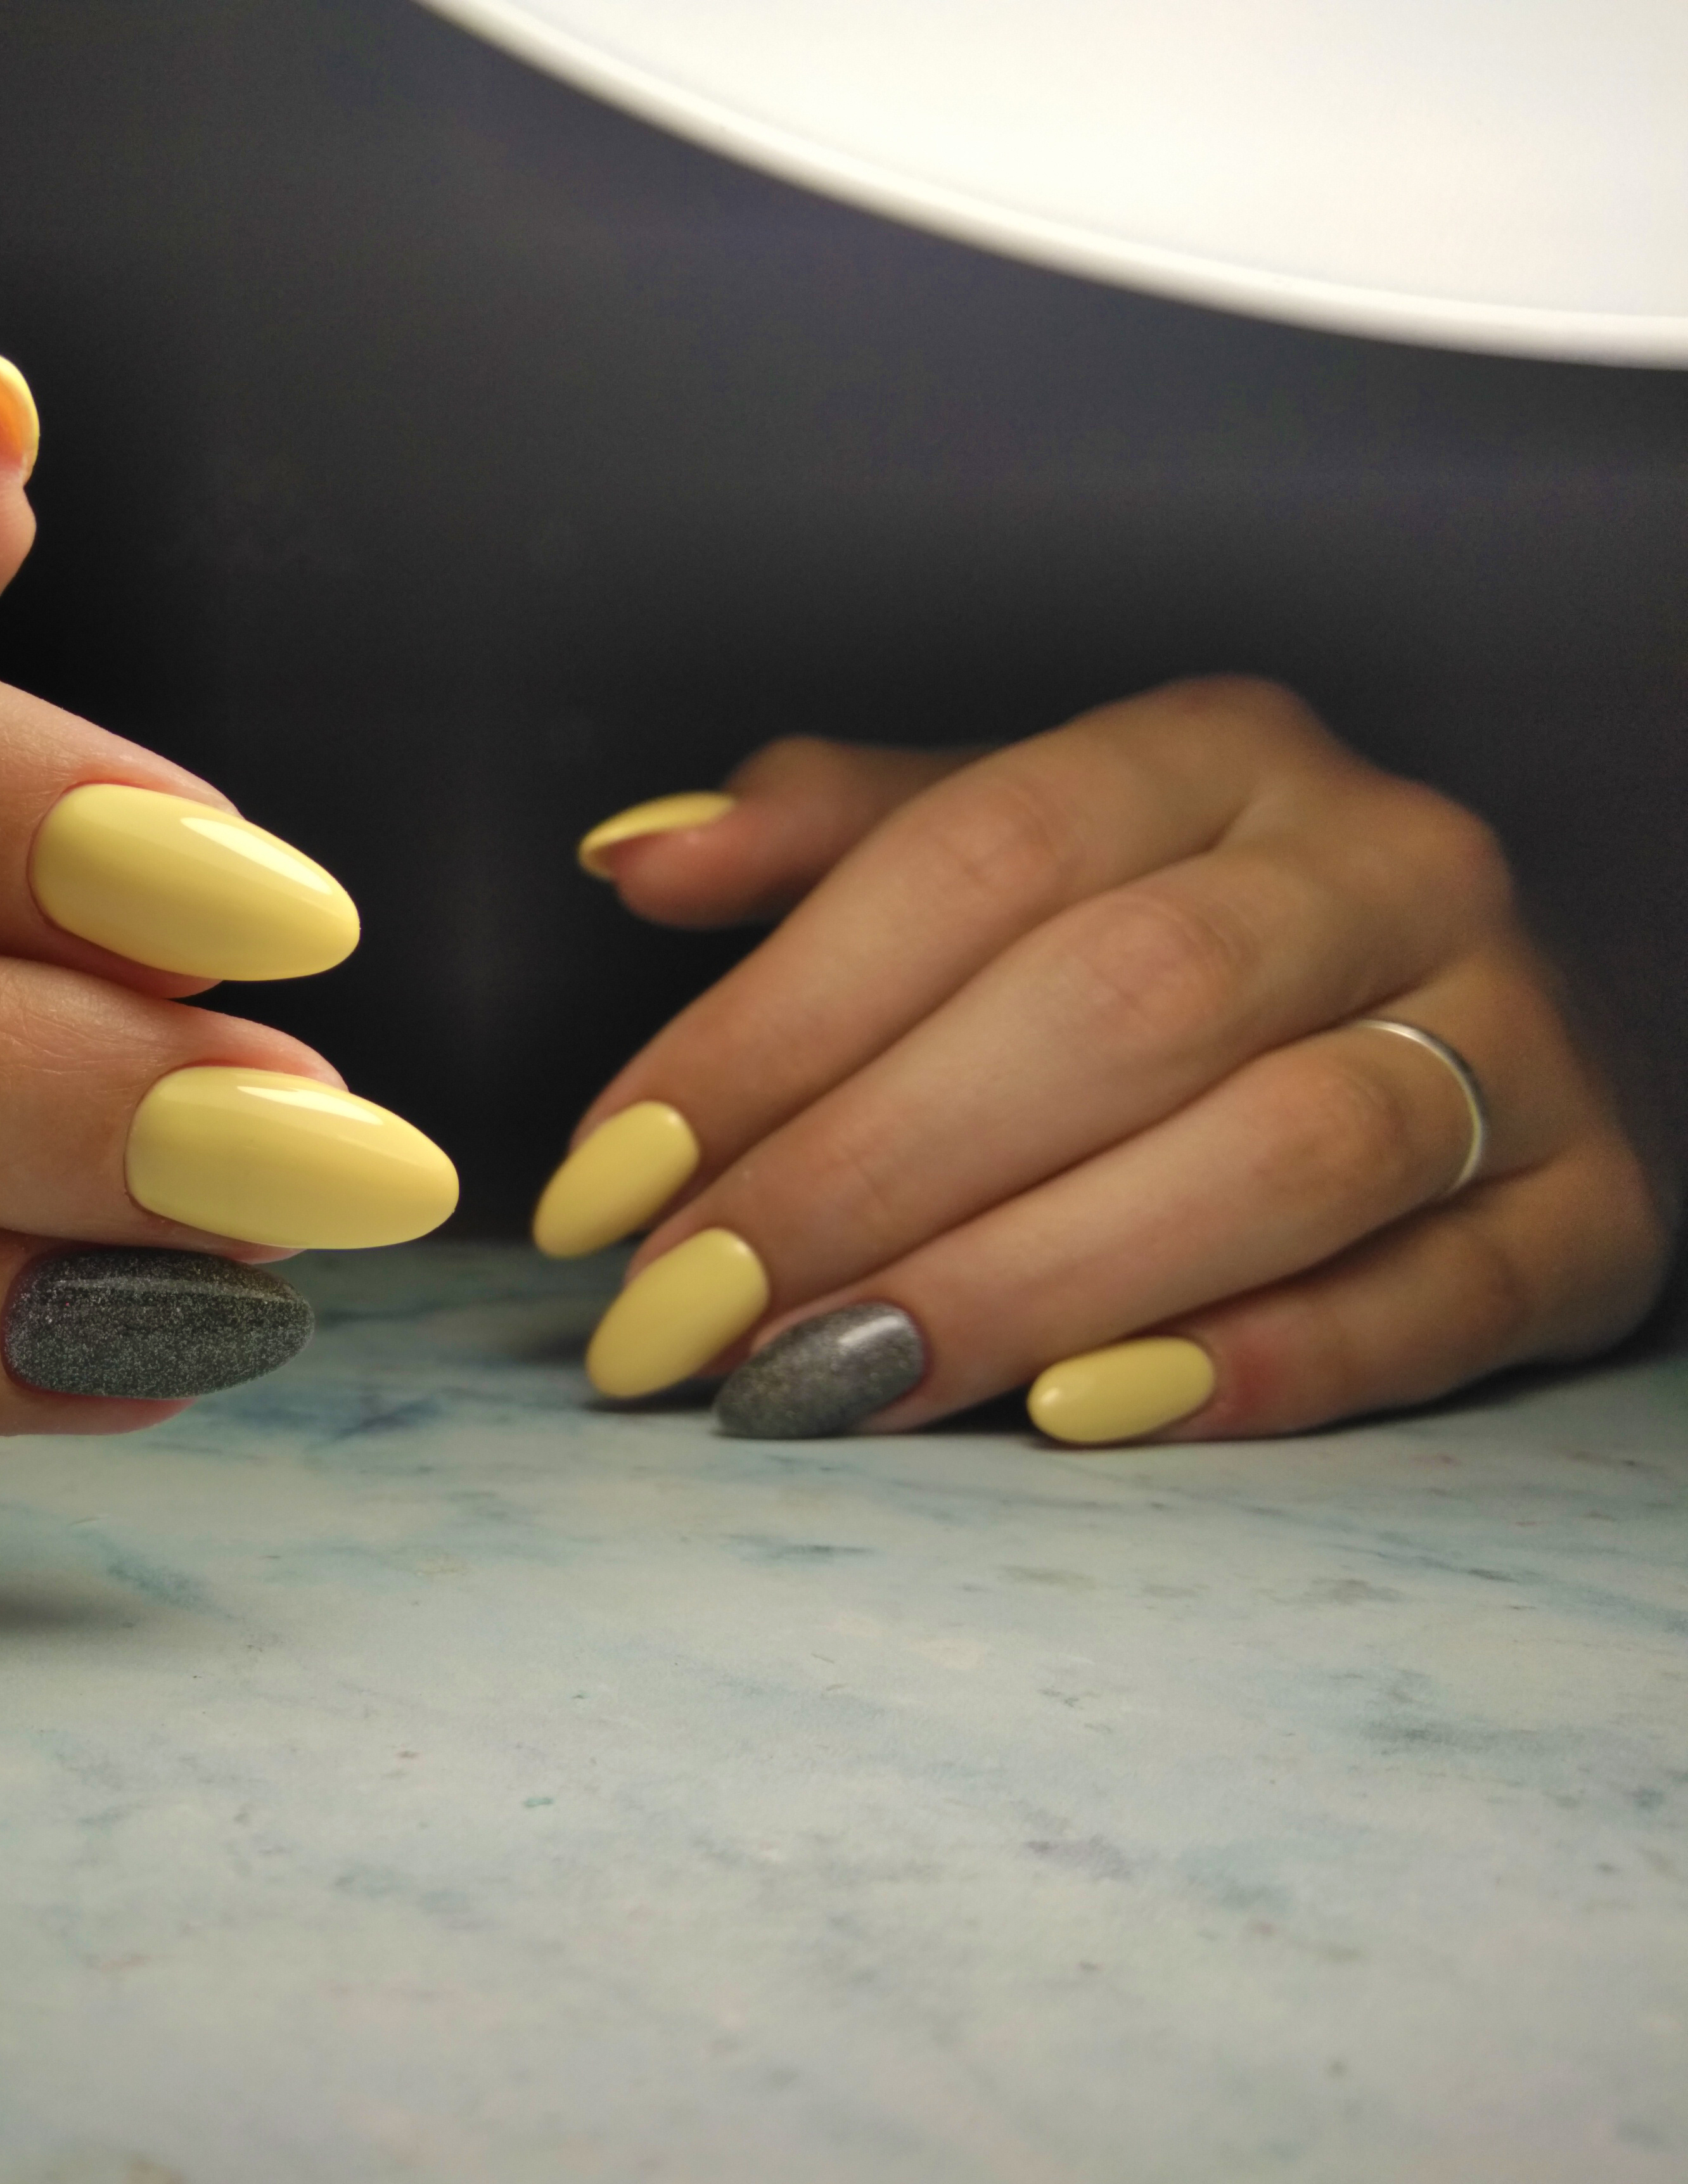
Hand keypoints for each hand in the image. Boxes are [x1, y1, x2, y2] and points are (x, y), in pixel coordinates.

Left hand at [539, 678, 1671, 1441]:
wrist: (1459, 1016)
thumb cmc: (1181, 938)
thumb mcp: (1009, 849)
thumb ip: (832, 845)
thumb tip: (637, 859)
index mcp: (1217, 753)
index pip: (971, 860)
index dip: (768, 1027)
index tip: (608, 1179)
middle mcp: (1383, 866)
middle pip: (1119, 1006)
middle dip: (868, 1173)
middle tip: (686, 1313)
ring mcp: (1516, 1037)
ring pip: (1281, 1151)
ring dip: (1027, 1280)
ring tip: (827, 1380)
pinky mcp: (1587, 1214)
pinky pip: (1432, 1302)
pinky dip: (1254, 1367)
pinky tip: (1071, 1418)